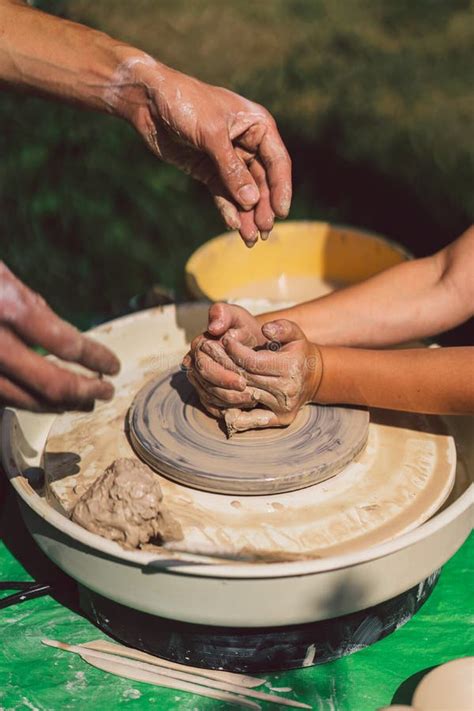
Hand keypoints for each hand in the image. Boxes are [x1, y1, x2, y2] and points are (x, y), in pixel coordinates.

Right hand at [0, 263, 119, 411]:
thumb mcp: (2, 276)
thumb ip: (32, 306)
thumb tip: (66, 339)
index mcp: (9, 308)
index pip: (68, 344)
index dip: (97, 358)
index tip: (113, 365)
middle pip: (51, 384)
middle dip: (85, 392)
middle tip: (106, 391)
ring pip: (23, 400)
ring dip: (59, 405)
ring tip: (83, 401)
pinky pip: (1, 396)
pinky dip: (27, 401)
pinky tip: (44, 400)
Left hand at [116, 58, 291, 245]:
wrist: (148, 101)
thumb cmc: (185, 103)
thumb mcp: (212, 134)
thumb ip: (231, 169)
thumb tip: (250, 201)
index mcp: (257, 126)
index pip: (277, 162)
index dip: (281, 188)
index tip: (281, 212)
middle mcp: (246, 143)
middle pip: (262, 182)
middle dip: (262, 207)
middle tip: (264, 232)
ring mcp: (227, 159)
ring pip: (243, 192)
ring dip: (247, 215)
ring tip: (249, 239)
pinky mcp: (208, 170)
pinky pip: (222, 194)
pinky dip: (227, 209)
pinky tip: (232, 225)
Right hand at [182, 303, 263, 414]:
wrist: (253, 343)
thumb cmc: (245, 329)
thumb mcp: (237, 316)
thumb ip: (224, 314)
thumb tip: (213, 327)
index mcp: (199, 346)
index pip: (204, 365)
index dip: (222, 375)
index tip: (242, 381)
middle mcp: (194, 363)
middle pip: (205, 383)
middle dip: (227, 390)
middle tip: (250, 394)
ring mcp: (199, 379)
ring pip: (208, 396)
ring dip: (230, 401)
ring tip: (252, 401)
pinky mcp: (206, 392)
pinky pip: (212, 405)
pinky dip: (228, 408)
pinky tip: (245, 406)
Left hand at [191, 319, 322, 431]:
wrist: (315, 378)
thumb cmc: (299, 352)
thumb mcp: (296, 334)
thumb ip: (282, 327)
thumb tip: (265, 329)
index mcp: (290, 368)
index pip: (252, 361)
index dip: (235, 350)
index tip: (223, 340)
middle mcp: (287, 390)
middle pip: (245, 378)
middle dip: (224, 364)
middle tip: (208, 351)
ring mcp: (283, 407)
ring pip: (244, 395)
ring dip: (224, 383)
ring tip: (210, 369)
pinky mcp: (280, 419)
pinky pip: (251, 418)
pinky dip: (234, 411)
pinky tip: (219, 397)